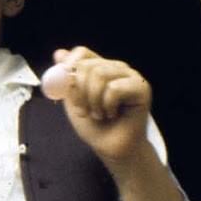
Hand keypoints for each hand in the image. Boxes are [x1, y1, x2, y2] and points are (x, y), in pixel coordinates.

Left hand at [50, 46, 153, 166]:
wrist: (111, 148)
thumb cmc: (94, 126)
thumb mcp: (73, 100)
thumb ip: (66, 78)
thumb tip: (58, 53)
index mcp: (100, 68)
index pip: (82, 52)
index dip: (69, 66)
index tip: (64, 86)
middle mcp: (116, 68)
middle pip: (88, 65)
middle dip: (79, 92)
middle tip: (83, 110)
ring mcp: (131, 76)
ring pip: (100, 74)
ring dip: (92, 100)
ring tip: (98, 114)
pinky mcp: (142, 88)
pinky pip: (114, 88)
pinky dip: (107, 105)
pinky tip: (112, 114)